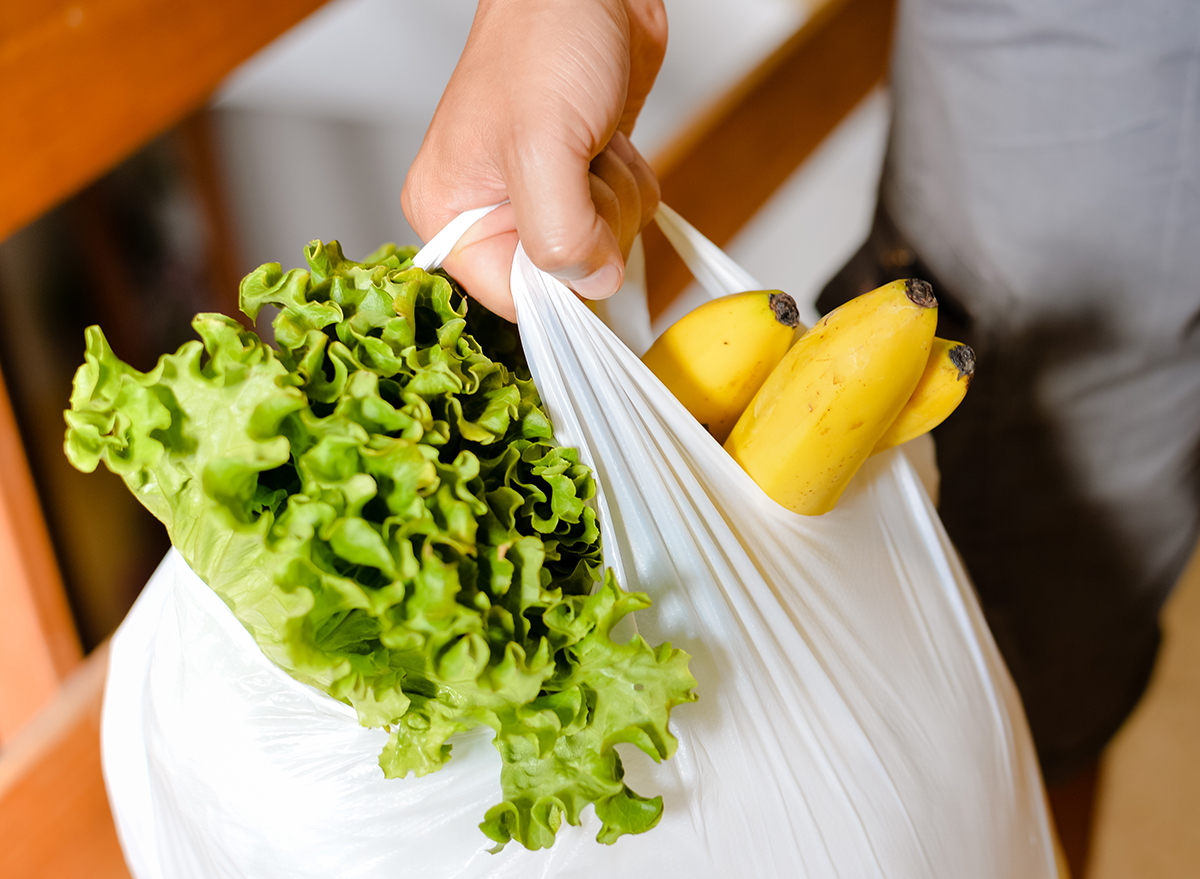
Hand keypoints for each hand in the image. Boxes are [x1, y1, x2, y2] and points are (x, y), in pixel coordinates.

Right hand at [402, 0, 666, 320]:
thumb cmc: (543, 39)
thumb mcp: (541, 146)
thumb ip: (558, 235)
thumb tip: (591, 284)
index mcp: (452, 215)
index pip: (512, 300)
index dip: (561, 285)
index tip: (584, 238)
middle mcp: (491, 213)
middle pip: (565, 278)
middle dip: (595, 224)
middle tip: (580, 164)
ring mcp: (540, 197)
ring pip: (604, 248)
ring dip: (618, 196)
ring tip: (591, 141)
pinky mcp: (581, 181)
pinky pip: (624, 217)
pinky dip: (631, 181)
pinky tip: (607, 138)